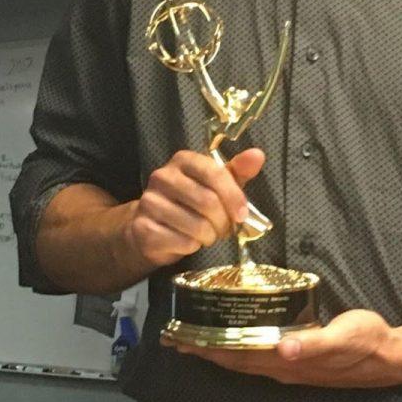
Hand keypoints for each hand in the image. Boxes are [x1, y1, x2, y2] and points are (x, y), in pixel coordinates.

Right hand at [127, 147, 264, 267]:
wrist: (151, 227)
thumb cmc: (191, 202)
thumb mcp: (217, 184)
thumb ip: (238, 170)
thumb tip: (258, 155)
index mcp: (183, 160)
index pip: (214, 174)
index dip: (233, 196)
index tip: (242, 214)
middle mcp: (162, 176)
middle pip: (207, 202)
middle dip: (223, 222)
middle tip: (224, 229)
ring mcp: (149, 201)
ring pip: (196, 225)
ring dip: (209, 236)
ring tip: (207, 235)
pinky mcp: (143, 227)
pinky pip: (182, 242)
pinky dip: (193, 247)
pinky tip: (189, 242)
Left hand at [161, 309, 401, 387]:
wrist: (390, 357)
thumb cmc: (366, 343)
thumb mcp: (345, 337)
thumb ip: (314, 344)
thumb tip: (282, 350)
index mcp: (286, 362)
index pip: (237, 355)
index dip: (207, 348)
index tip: (179, 339)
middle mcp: (281, 368)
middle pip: (233, 360)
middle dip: (202, 350)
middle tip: (172, 338)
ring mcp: (288, 367)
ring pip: (242, 360)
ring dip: (216, 351)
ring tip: (193, 341)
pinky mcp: (296, 361)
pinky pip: (256, 356)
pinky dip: (237, 349)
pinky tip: (233, 341)